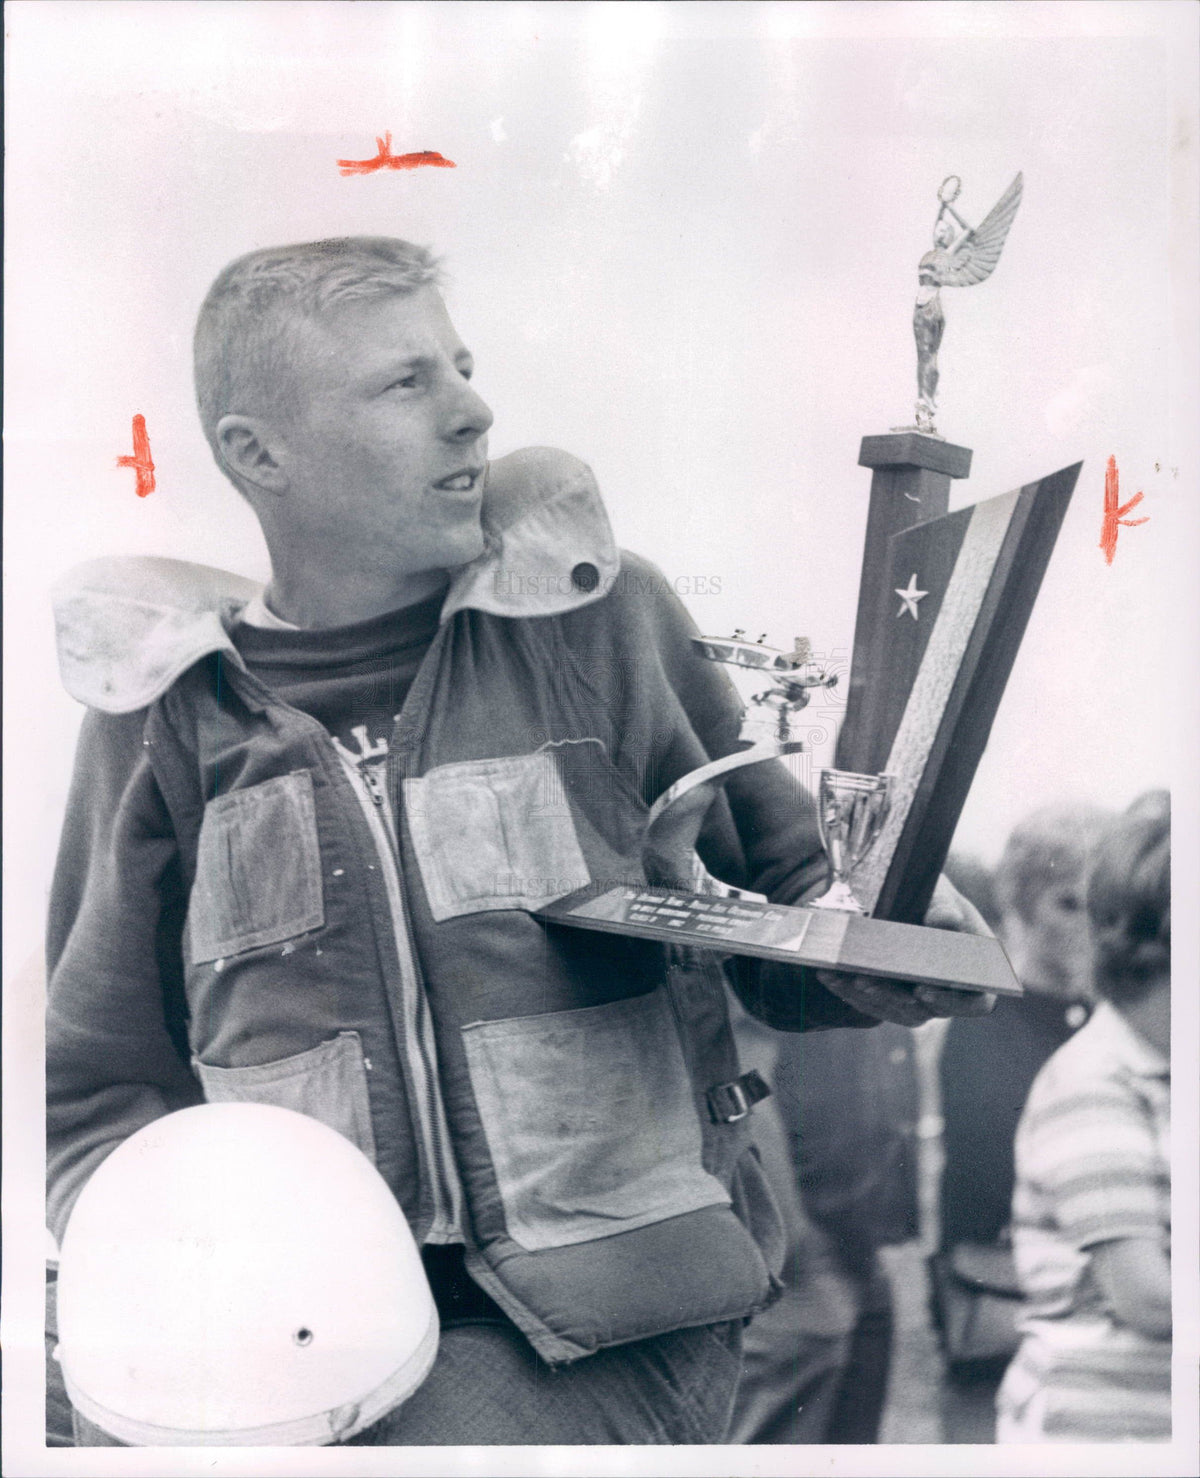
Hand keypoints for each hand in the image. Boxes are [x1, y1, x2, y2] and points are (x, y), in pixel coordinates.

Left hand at [815, 874, 997, 1025]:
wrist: (904, 896)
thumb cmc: (931, 895)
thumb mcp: (938, 892)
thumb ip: (943, 904)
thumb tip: (946, 919)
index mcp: (976, 970)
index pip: (975, 1002)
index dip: (953, 1001)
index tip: (923, 989)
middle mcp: (948, 991)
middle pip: (926, 1010)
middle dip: (894, 997)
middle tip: (868, 982)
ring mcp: (918, 998)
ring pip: (895, 1011)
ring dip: (867, 997)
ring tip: (844, 976)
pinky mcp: (890, 998)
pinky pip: (871, 1004)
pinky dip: (848, 991)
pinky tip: (828, 974)